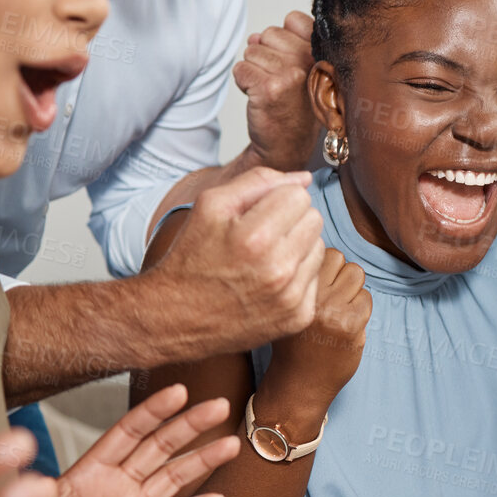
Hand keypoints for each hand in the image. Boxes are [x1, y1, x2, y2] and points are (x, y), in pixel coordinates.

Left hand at [0, 385, 239, 496]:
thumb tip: (39, 484)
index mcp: (91, 469)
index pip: (128, 433)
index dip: (153, 412)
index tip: (179, 392)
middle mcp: (117, 483)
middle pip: (160, 448)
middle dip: (190, 426)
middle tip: (218, 406)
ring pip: (173, 479)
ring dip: (202, 462)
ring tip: (230, 445)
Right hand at [146, 167, 326, 347]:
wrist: (177, 317)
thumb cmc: (192, 259)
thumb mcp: (211, 206)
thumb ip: (258, 181)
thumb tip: (304, 178)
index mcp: (256, 237)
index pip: (300, 195)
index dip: (277, 199)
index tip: (257, 213)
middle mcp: (278, 270)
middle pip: (314, 219)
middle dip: (291, 220)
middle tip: (261, 235)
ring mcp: (290, 298)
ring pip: (319, 247)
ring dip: (297, 247)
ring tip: (264, 258)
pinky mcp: (297, 318)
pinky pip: (315, 278)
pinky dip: (297, 276)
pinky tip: (270, 281)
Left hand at [235, 10, 319, 171]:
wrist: (287, 145)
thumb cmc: (296, 109)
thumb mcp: (304, 70)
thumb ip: (284, 45)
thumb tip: (255, 37)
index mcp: (322, 52)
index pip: (293, 19)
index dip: (284, 39)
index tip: (291, 62)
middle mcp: (310, 60)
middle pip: (269, 34)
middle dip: (266, 55)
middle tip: (280, 81)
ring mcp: (290, 74)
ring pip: (251, 51)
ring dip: (254, 70)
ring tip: (271, 90)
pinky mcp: (269, 88)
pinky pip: (240, 69)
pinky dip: (243, 83)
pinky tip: (260, 98)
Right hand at [264, 248, 371, 413]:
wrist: (296, 385)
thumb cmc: (291, 345)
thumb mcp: (287, 307)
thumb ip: (305, 282)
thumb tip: (327, 255)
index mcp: (291, 290)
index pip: (316, 252)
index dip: (321, 266)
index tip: (319, 283)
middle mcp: (309, 297)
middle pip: (338, 258)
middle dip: (338, 273)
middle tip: (331, 295)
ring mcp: (331, 312)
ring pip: (356, 274)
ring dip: (352, 288)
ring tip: (340, 309)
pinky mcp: (350, 326)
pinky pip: (366, 299)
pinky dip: (361, 309)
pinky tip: (347, 325)